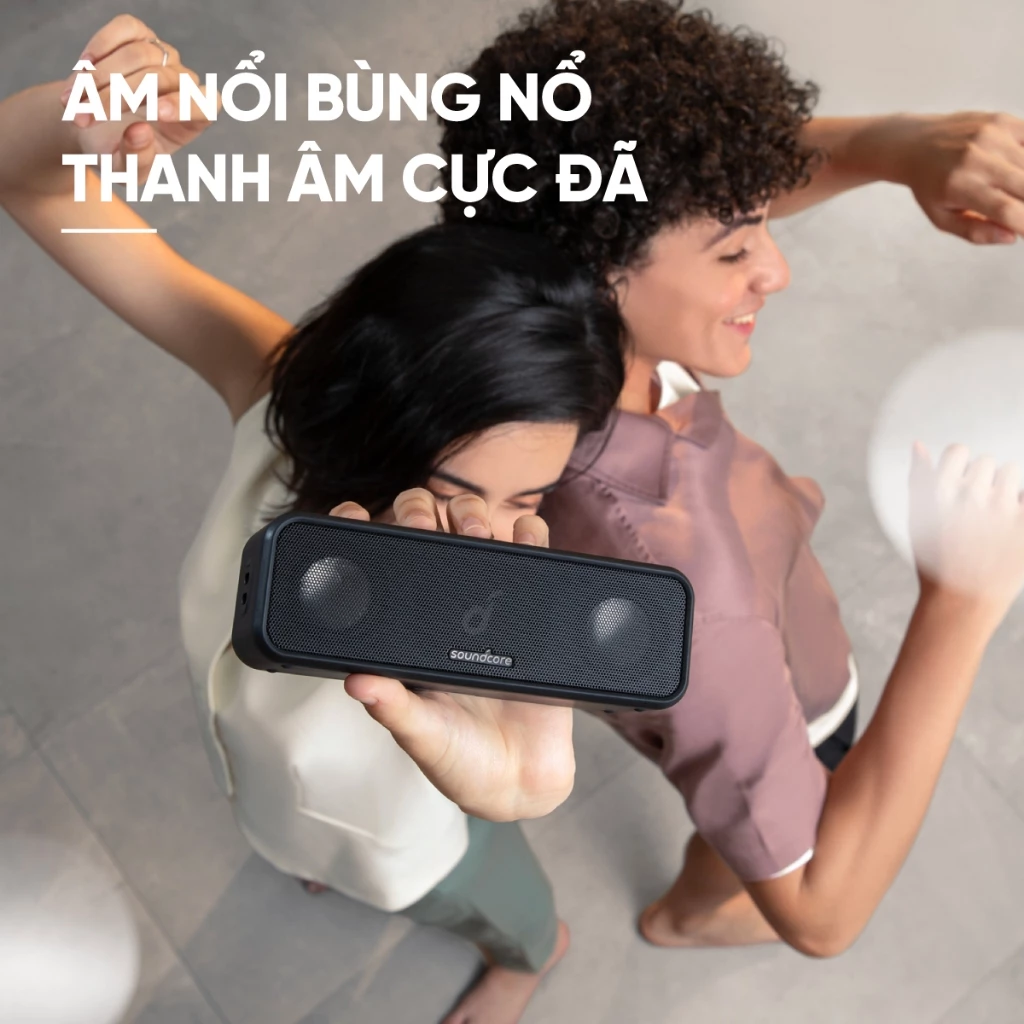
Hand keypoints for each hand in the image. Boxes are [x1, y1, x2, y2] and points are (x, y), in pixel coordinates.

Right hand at [59, 15, 216, 174]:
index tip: (157, 113)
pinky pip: (126, 29)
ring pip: (138, 55)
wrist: (91, 125)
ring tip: (74, 104)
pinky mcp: (140, 35)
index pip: (206, 105)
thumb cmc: (116, 153)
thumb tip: (140, 132)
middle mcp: (184, 84)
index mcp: (192, 121)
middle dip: (116, 98)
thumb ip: (136, 160)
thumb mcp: (125, 171)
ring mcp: (164, 57)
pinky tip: (83, 69)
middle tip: (82, 119)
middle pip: (159, 80)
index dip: (185, 105)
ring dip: (99, 79)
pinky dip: (101, 46)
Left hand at [328, 489, 575, 821]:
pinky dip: (530, 535)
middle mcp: (443, 614)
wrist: (522, 782)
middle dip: (420, 514)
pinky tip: (523, 531)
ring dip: (470, 515)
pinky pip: (532, 560)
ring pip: (474, 535)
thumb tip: (357, 681)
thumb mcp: (420, 736)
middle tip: (422, 524)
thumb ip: (393, 710)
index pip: (376, 571)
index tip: (352, 516)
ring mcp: (487, 608)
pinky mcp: (530, 612)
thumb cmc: (460, 760)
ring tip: (474, 528)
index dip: (361, 535)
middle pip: (426, 537)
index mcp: (405, 636)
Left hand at [895, 112, 1023, 243]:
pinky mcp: (1002, 120)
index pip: (1006, 210)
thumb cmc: (931, 187)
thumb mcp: (942, 218)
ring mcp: (991, 135)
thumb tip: (1012, 237)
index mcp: (959, 186)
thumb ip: (975, 232)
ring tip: (1012, 192)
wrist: (914, 144)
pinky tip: (1017, 171)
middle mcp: (976, 158)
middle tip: (1020, 212)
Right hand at [909, 443, 1023, 611]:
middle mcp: (971, 495)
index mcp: (940, 491)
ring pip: (1012, 474)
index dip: (959, 468)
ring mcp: (1003, 509)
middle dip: (984, 482)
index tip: (959, 488)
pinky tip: (1011, 525)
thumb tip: (919, 445)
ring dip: (1007, 491)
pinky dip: (1020, 506)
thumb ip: (918, 478)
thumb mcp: (917, 520)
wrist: (964, 601)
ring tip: (996, 520)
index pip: (958, 451)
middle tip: (978, 513)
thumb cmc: (936, 561)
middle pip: (987, 462)